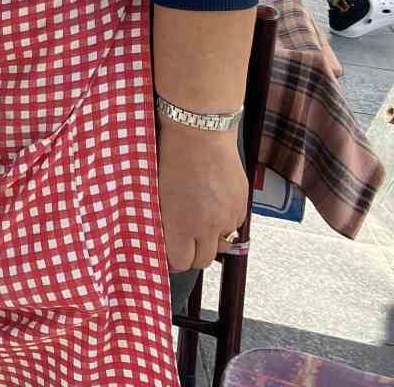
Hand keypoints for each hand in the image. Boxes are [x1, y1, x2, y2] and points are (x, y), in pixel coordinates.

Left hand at [158, 124, 248, 272]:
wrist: (199, 134)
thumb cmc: (170, 158)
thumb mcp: (157, 192)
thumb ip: (163, 219)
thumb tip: (164, 235)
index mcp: (179, 226)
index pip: (180, 263)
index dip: (173, 260)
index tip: (168, 253)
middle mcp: (205, 228)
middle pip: (202, 260)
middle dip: (192, 254)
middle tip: (184, 241)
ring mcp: (226, 218)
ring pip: (221, 243)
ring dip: (210, 238)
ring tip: (199, 220)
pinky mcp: (241, 206)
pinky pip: (234, 225)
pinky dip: (225, 221)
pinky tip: (214, 204)